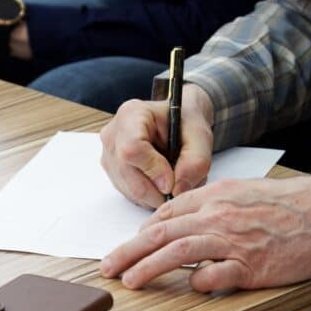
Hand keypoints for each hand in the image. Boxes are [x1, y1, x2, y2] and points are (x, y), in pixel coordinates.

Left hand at [99, 174, 310, 291]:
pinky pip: (215, 276)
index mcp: (214, 196)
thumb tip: (180, 219)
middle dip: (129, 251)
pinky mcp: (252, 266)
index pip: (166, 215)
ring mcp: (234, 242)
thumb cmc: (288, 203)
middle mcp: (218, 217)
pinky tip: (191, 287)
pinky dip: (199, 282)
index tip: (129, 246)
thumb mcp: (243, 191)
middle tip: (109, 266)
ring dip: (149, 267)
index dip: (142, 232)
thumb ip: (211, 204)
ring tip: (131, 281)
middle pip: (162, 234)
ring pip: (179, 253)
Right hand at [100, 84, 215, 209]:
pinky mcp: (112, 172)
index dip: (154, 170)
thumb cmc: (187, 123)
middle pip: (127, 174)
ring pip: (128, 189)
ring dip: (156, 194)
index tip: (173, 181)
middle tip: (179, 186)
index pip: (132, 149)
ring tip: (172, 178)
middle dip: (157, 190)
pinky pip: (129, 195)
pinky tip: (161, 181)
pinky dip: (149, 196)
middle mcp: (113, 135)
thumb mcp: (201, 137)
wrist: (179, 123)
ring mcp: (109, 155)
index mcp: (132, 115)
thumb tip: (177, 189)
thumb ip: (195, 162)